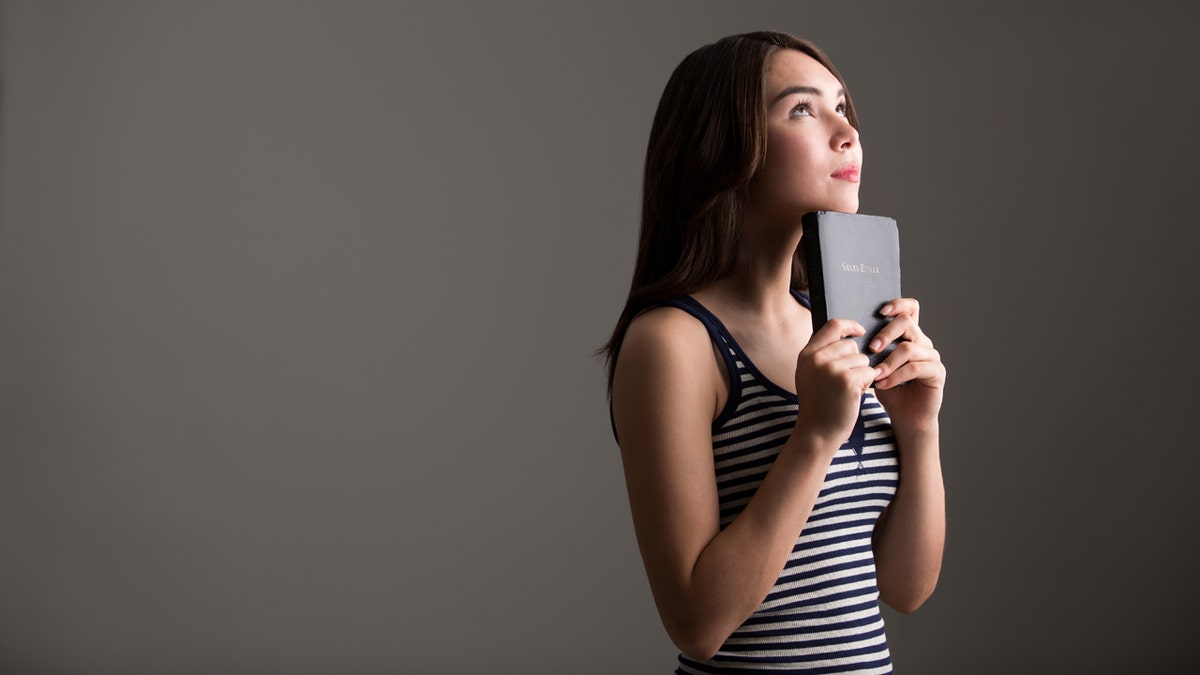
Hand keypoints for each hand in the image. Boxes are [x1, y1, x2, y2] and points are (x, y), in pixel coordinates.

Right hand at [794, 319, 877, 449]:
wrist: (818, 432)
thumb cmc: (818, 403)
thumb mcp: (809, 374)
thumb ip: (821, 354)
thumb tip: (845, 334)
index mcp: (807, 354)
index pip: (832, 326)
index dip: (850, 325)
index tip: (859, 331)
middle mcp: (817, 359)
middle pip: (851, 345)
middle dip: (855, 361)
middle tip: (844, 381)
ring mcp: (832, 369)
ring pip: (862, 359)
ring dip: (861, 374)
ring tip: (847, 390)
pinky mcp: (848, 381)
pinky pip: (869, 372)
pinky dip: (867, 384)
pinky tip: (854, 396)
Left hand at [869, 298, 944, 434]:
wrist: (904, 416)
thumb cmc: (887, 388)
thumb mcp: (874, 365)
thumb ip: (869, 348)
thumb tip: (847, 332)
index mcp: (909, 335)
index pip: (910, 308)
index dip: (898, 304)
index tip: (880, 312)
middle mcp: (923, 342)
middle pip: (907, 323)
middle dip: (886, 334)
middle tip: (871, 348)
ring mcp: (932, 356)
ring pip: (910, 348)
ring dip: (888, 361)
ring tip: (874, 374)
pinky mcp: (937, 372)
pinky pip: (916, 367)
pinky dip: (896, 376)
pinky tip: (883, 384)